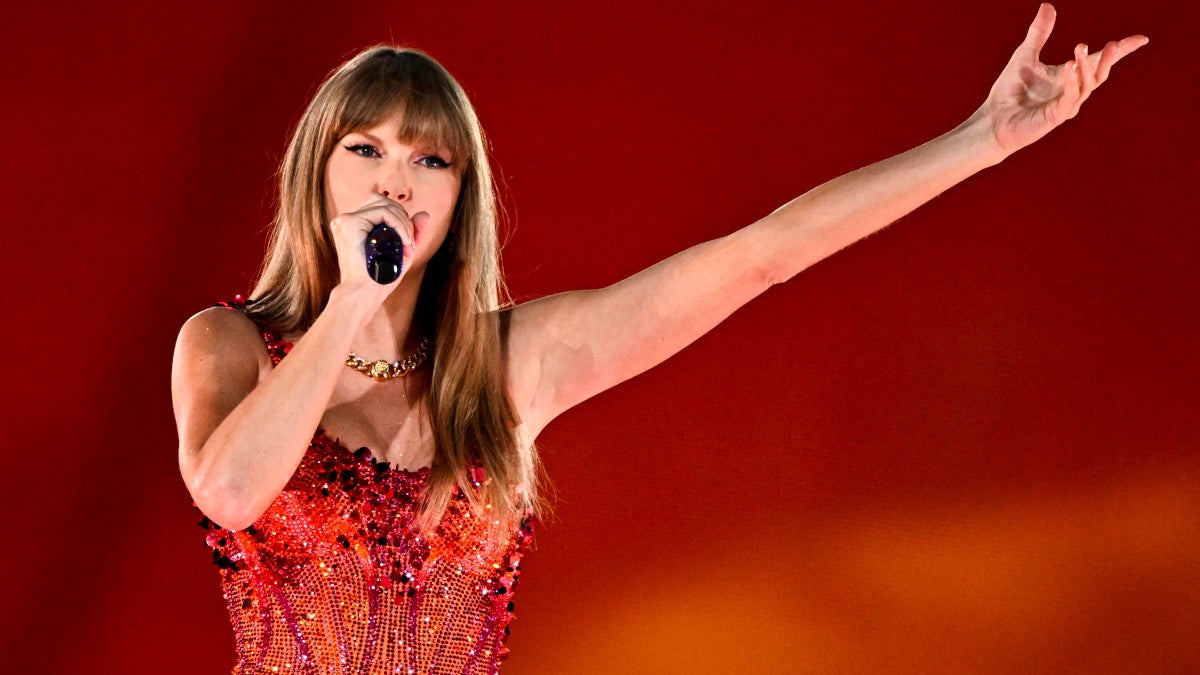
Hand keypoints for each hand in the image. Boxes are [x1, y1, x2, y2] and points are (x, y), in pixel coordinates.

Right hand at [329, 194, 426, 295]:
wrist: (364, 294)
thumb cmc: (380, 277)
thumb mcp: (401, 251)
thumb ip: (411, 232)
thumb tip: (425, 213)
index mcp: (354, 224)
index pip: (381, 206)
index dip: (400, 218)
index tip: (409, 241)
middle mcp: (347, 219)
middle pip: (383, 201)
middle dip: (403, 218)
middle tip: (410, 243)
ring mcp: (346, 220)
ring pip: (384, 204)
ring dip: (403, 222)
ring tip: (408, 244)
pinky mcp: (350, 223)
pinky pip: (383, 212)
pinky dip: (399, 224)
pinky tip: (404, 241)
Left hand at [976, 3, 1146, 155]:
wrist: (994, 120)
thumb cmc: (1009, 92)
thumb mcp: (1025, 55)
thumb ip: (1039, 33)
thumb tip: (1048, 6)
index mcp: (1068, 76)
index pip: (1098, 61)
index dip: (1121, 51)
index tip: (1141, 39)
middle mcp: (1072, 91)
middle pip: (1099, 74)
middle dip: (1108, 59)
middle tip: (1112, 44)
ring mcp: (1066, 106)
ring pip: (1087, 86)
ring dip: (1086, 67)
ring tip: (1079, 49)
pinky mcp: (1055, 117)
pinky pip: (1069, 98)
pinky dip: (1072, 82)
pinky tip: (1069, 67)